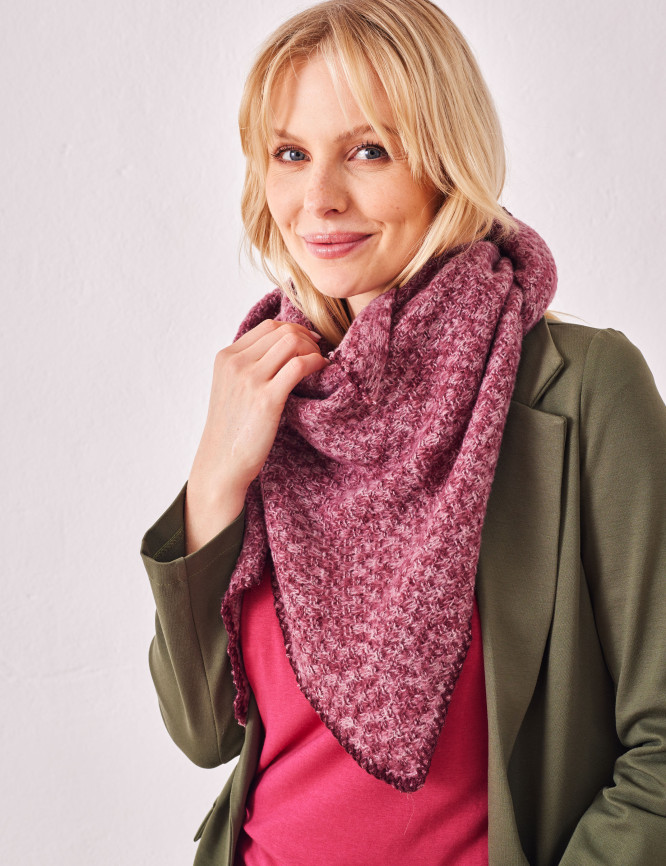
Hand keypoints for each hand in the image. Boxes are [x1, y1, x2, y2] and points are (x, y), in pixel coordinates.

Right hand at [185, 320, 328, 552]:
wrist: (221, 464)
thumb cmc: (232, 430)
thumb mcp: (231, 388)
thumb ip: (248, 366)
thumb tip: (283, 349)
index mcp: (226, 357)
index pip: (267, 326)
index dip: (294, 329)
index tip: (308, 341)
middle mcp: (235, 363)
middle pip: (282, 331)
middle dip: (307, 337)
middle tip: (319, 353)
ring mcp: (249, 379)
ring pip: (292, 342)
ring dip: (312, 349)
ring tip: (319, 364)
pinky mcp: (266, 398)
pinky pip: (299, 365)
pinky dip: (316, 363)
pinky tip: (321, 372)